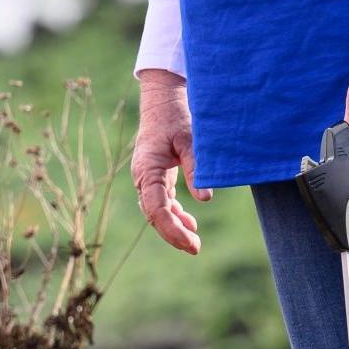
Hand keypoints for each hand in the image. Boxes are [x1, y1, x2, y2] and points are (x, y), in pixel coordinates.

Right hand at [132, 69, 208, 254]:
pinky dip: (174, 214)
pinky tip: (190, 223)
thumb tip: (205, 199)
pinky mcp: (155, 176)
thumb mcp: (190, 140)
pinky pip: (161, 201)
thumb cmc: (176, 116)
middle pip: (154, 214)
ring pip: (156, 210)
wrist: (163, 99)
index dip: (171, 228)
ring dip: (173, 226)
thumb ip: (196, 168)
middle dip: (173, 233)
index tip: (190, 242)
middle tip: (195, 248)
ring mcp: (147, 177)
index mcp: (147, 169)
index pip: (156, 208)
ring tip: (193, 240)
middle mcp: (143, 177)